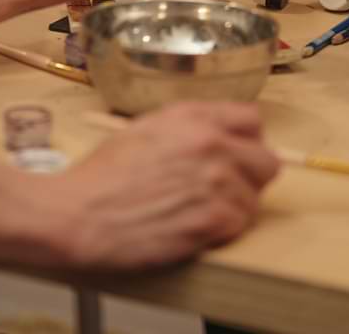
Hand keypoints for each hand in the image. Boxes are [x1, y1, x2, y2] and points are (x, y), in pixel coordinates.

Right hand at [53, 103, 278, 269]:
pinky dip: (223, 231)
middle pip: (267, 161)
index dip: (247, 139)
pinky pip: (241, 225)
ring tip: (199, 212)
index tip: (237, 153)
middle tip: (225, 189)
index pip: (252, 119)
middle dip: (250, 177)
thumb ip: (187, 127)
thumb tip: (219, 136)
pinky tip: (195, 228)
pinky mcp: (214, 220)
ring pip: (255, 199)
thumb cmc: (104, 174)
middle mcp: (210, 142)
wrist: (81, 213)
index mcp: (191, 116)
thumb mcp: (145, 129)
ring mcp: (215, 181)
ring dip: (234, 208)